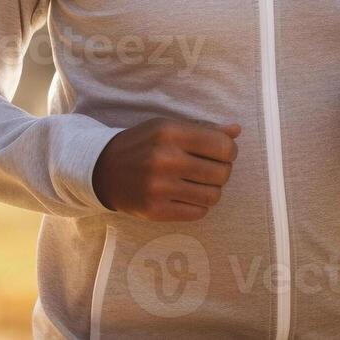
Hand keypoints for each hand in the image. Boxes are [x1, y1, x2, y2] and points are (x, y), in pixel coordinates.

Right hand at [91, 118, 240, 221]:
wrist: (103, 170)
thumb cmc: (142, 144)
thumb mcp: (167, 127)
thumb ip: (203, 129)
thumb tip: (236, 130)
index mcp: (170, 132)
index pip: (223, 146)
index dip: (228, 151)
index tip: (220, 152)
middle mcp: (165, 159)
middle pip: (222, 173)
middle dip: (221, 171)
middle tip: (207, 168)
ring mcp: (159, 187)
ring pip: (213, 196)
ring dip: (210, 190)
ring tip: (196, 182)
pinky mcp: (156, 210)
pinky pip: (198, 212)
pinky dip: (197, 205)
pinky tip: (185, 195)